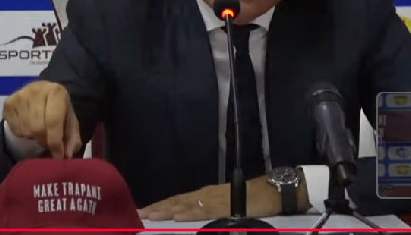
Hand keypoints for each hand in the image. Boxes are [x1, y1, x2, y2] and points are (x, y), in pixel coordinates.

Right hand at [3, 81, 81, 158]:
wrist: (41, 92)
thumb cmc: (58, 107)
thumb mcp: (69, 118)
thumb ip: (71, 136)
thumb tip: (68, 155)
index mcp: (56, 91)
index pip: (53, 121)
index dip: (55, 141)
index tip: (58, 155)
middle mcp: (37, 90)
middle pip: (38, 127)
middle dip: (45, 141)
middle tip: (49, 144)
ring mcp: (20, 96)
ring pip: (26, 130)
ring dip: (34, 137)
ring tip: (40, 131)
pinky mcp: (8, 103)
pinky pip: (15, 129)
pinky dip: (23, 133)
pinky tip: (29, 126)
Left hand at [137, 176, 281, 221]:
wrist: (271, 191)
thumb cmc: (251, 199)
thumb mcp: (227, 207)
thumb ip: (211, 212)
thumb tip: (191, 217)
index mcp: (206, 195)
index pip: (179, 200)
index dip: (162, 205)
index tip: (145, 211)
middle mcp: (207, 194)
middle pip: (178, 201)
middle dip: (159, 208)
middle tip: (139, 213)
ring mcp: (215, 199)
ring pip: (186, 204)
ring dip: (167, 210)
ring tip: (151, 215)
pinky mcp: (225, 206)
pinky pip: (204, 210)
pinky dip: (189, 212)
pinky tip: (177, 215)